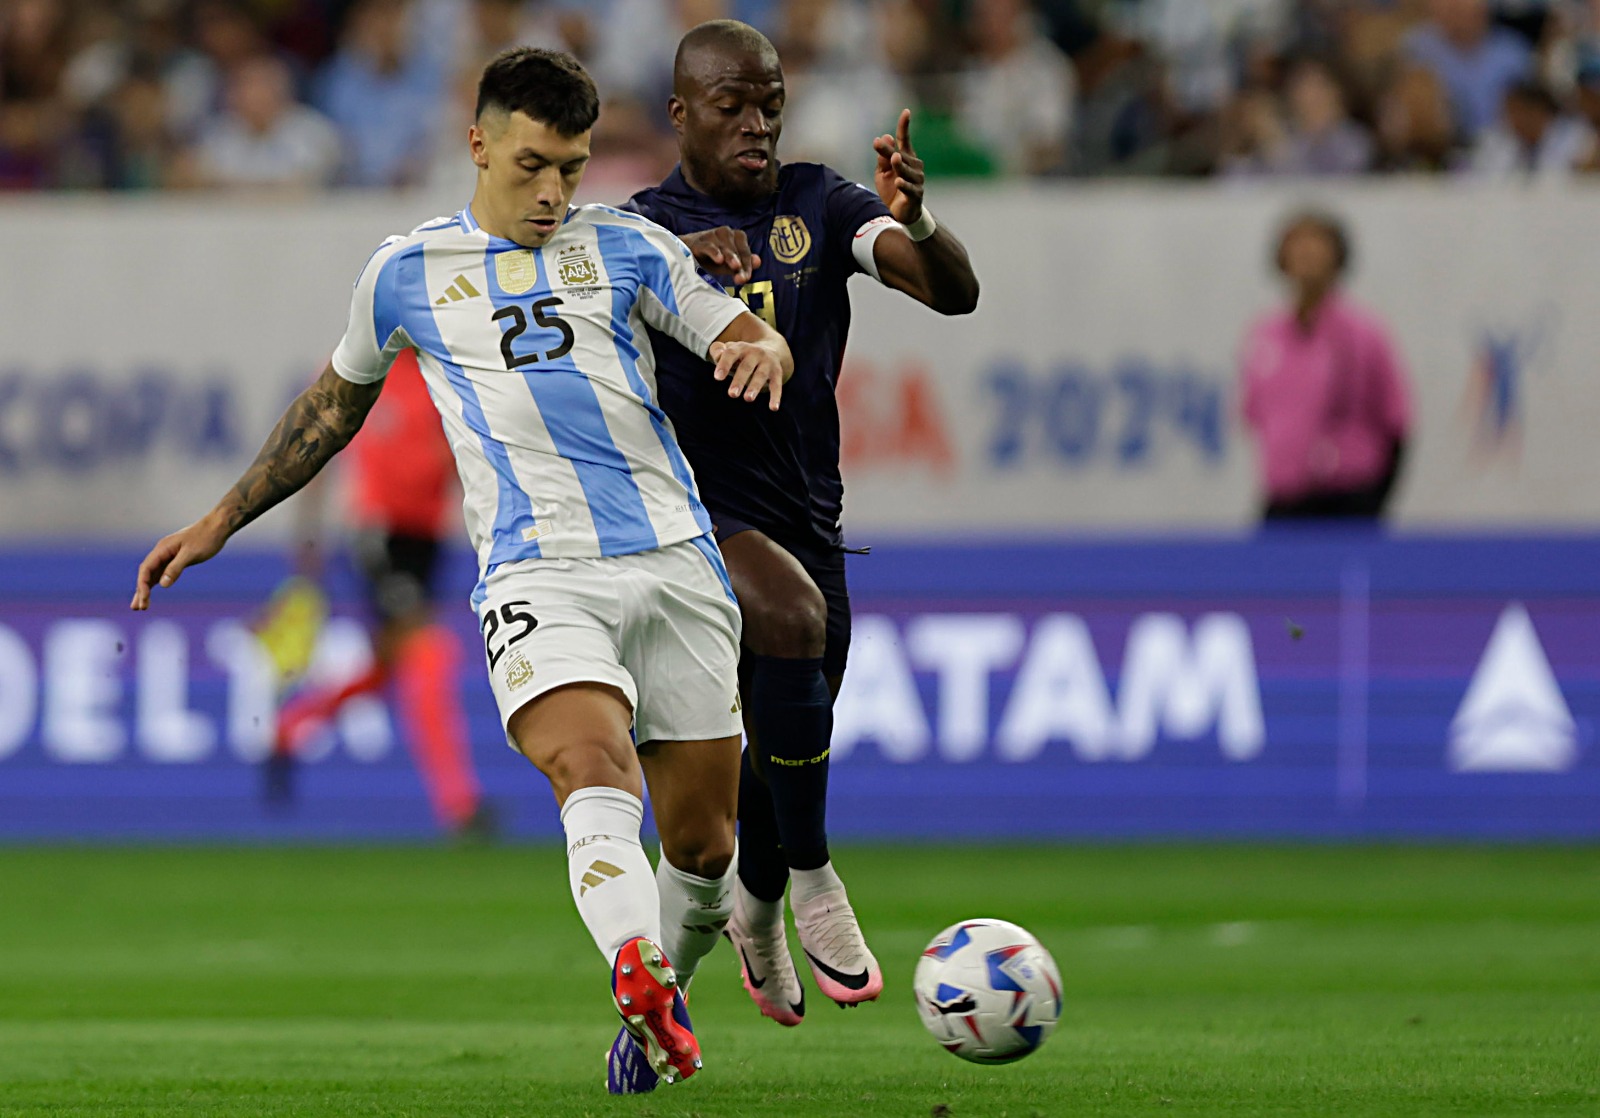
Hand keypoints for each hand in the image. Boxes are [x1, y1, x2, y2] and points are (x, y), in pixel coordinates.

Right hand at [131, 512, 230, 609]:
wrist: (218, 527)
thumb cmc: (206, 538)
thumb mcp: (191, 554)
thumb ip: (175, 568)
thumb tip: (162, 585)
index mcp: (162, 549)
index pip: (146, 569)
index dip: (142, 585)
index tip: (144, 599)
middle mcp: (162, 552)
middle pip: (146, 573)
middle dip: (141, 591)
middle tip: (137, 608)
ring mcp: (169, 555)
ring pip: (153, 574)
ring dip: (146, 589)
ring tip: (140, 606)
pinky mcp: (177, 558)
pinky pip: (162, 572)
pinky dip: (157, 583)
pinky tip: (153, 591)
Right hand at [682, 227, 759, 284]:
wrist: (686, 252)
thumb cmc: (711, 259)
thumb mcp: (728, 265)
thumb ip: (743, 265)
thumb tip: (758, 262)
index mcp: (737, 237)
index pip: (745, 252)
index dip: (747, 266)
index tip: (747, 278)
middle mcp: (726, 232)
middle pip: (737, 250)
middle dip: (741, 265)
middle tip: (742, 278)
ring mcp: (712, 235)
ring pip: (724, 247)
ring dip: (730, 257)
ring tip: (735, 267)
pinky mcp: (699, 241)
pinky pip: (708, 246)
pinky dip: (714, 252)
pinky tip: (719, 260)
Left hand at [710, 340, 784, 410]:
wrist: (771, 347)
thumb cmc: (741, 355)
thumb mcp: (730, 350)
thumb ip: (718, 352)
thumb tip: (717, 356)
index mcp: (741, 347)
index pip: (731, 354)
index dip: (724, 365)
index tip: (717, 378)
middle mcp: (755, 353)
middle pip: (746, 367)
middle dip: (739, 380)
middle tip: (732, 394)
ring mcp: (767, 363)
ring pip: (761, 376)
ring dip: (755, 387)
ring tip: (748, 399)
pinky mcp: (777, 373)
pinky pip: (776, 385)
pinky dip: (776, 396)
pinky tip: (773, 408)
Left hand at [872, 108, 925, 224]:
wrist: (898, 214)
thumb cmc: (890, 190)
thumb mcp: (882, 172)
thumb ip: (882, 157)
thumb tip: (884, 137)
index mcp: (905, 158)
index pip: (905, 140)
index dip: (904, 126)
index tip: (906, 112)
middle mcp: (914, 167)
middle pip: (901, 155)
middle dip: (888, 150)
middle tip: (877, 143)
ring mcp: (917, 181)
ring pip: (907, 171)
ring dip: (900, 165)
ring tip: (894, 159)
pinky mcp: (916, 196)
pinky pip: (911, 189)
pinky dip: (904, 185)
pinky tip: (898, 181)